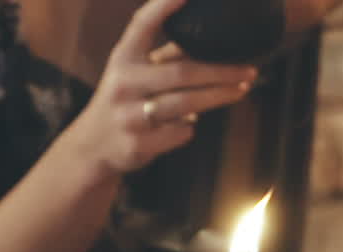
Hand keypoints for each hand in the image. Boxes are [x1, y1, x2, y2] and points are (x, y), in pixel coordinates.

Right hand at [66, 0, 256, 176]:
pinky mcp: (138, 144)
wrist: (93, 146)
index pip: (143, 24)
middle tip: (249, 70)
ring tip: (241, 90)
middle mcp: (123, 83)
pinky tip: (190, 123)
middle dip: (220, 72)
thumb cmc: (126, 100)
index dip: (163, 6)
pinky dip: (190, 127)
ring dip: (218, 97)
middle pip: (181, 73)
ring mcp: (128, 116)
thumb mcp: (135, 72)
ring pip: (186, 105)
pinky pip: (180, 133)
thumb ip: (166, 57)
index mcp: (123, 58)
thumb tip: (213, 41)